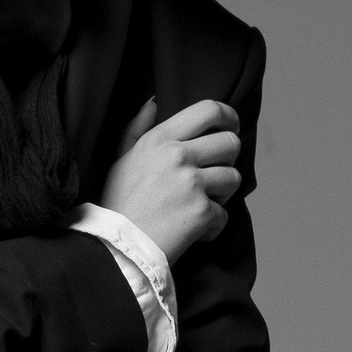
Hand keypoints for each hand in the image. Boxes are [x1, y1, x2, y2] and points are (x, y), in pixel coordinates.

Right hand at [99, 96, 241, 265]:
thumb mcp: (121, 159)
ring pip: (233, 178)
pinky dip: (212, 227)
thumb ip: (137, 129)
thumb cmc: (118, 205)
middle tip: (216, 174)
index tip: (231, 127)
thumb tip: (153, 103)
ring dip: (223, 194)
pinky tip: (193, 231)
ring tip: (202, 204)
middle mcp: (178, 156)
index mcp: (160, 139)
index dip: (228, 116)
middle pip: (230, 143)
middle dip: (229, 159)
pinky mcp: (202, 212)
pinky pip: (224, 214)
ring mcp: (192, 184)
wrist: (118, 248)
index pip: (208, 110)